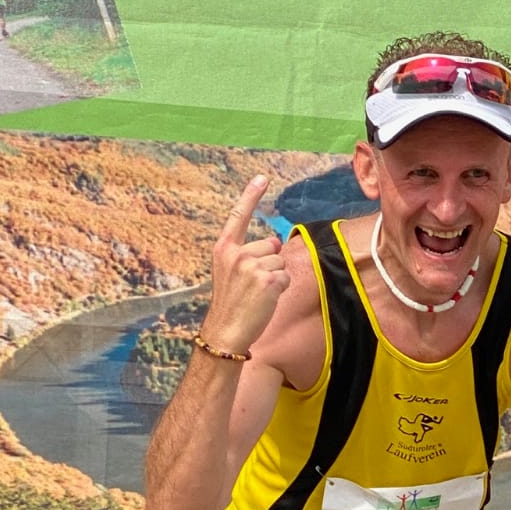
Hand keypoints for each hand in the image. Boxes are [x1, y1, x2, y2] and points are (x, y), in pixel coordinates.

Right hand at [199, 175, 288, 352]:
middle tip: (254, 285)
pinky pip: (286, 277)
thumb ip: (246, 255)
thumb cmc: (231, 304)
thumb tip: (275, 243)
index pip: (238, 216)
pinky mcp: (268, 280)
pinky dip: (281, 289)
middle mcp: (237, 253)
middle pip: (271, 245)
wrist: (225, 331)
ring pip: (281, 262)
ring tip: (258, 294)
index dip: (251, 195)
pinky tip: (266, 299)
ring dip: (276, 278)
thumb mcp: (229, 273)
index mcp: (224, 249)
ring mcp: (252, 266)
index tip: (262, 177)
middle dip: (270, 263)